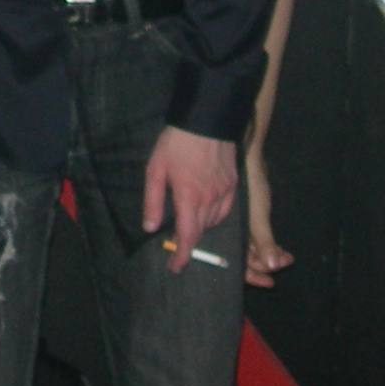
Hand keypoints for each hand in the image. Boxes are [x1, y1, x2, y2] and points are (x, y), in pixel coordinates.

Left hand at [142, 127, 237, 271]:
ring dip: (200, 228)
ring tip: (187, 224)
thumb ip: (153, 201)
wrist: (206, 119)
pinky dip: (214, 216)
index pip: (187, 236)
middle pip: (201, 232)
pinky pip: (225, 209)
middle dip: (188, 243)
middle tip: (175, 246)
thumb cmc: (176, 142)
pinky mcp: (234, 183)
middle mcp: (210, 198)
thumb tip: (151, 227)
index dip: (181, 255)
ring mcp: (225, 191)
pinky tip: (204, 210)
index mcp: (189, 197)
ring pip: (214, 222)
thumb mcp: (155, 169)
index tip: (175, 266)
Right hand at [243, 146, 294, 287]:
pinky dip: (267, 243)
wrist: (248, 153)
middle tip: (284, 265)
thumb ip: (263, 241)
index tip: (271, 282)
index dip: (252, 275)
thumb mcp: (258, 215)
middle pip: (245, 258)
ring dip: (269, 255)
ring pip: (251, 248)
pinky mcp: (246, 214)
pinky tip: (279, 246)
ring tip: (286, 257)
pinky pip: (255, 236)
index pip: (237, 264)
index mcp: (228, 233)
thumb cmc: (251, 183)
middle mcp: (232, 231)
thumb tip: (273, 267)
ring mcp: (239, 223)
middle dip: (265, 265)